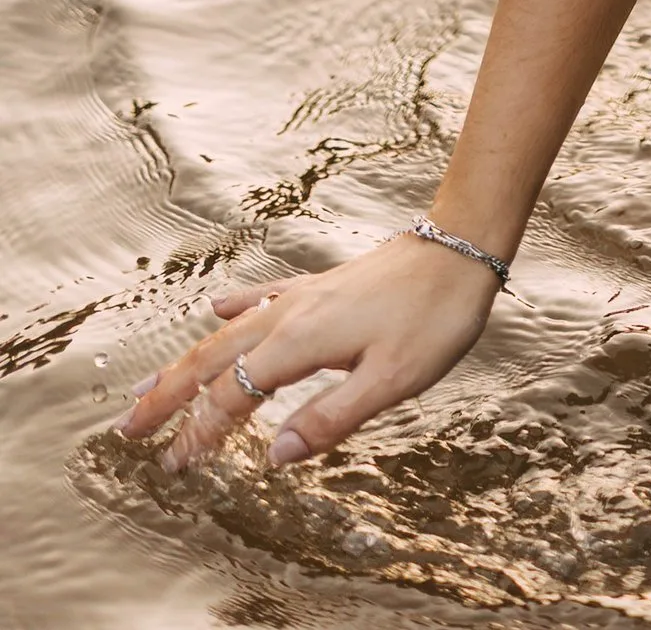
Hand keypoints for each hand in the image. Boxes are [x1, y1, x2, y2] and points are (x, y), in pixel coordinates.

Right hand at [118, 232, 502, 471]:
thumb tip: (274, 456)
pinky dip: (233, 310)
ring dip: (187, 361)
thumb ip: (330, 420)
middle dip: (169, 396)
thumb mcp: (392, 380)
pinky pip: (262, 299)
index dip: (200, 432)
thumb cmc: (434, 316)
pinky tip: (217, 307)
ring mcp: (303, 296)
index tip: (173, 465)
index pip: (233, 395)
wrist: (461, 248)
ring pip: (228, 332)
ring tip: (150, 385)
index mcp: (300, 342)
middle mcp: (289, 315)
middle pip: (213, 360)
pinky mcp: (321, 286)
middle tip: (128, 428)